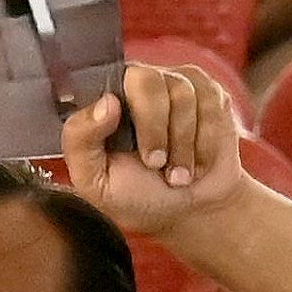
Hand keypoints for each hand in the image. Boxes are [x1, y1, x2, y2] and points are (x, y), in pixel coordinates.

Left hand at [59, 67, 255, 246]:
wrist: (190, 211)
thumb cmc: (139, 195)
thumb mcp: (95, 181)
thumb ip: (80, 140)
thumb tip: (106, 102)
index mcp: (106, 101)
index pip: (106, 80)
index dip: (121, 112)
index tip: (130, 149)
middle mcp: (140, 85)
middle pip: (147, 81)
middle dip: (155, 129)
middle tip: (156, 164)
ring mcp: (178, 85)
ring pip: (183, 94)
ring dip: (182, 144)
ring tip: (177, 172)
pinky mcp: (211, 95)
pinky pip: (212, 105)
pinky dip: (206, 143)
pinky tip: (198, 162)